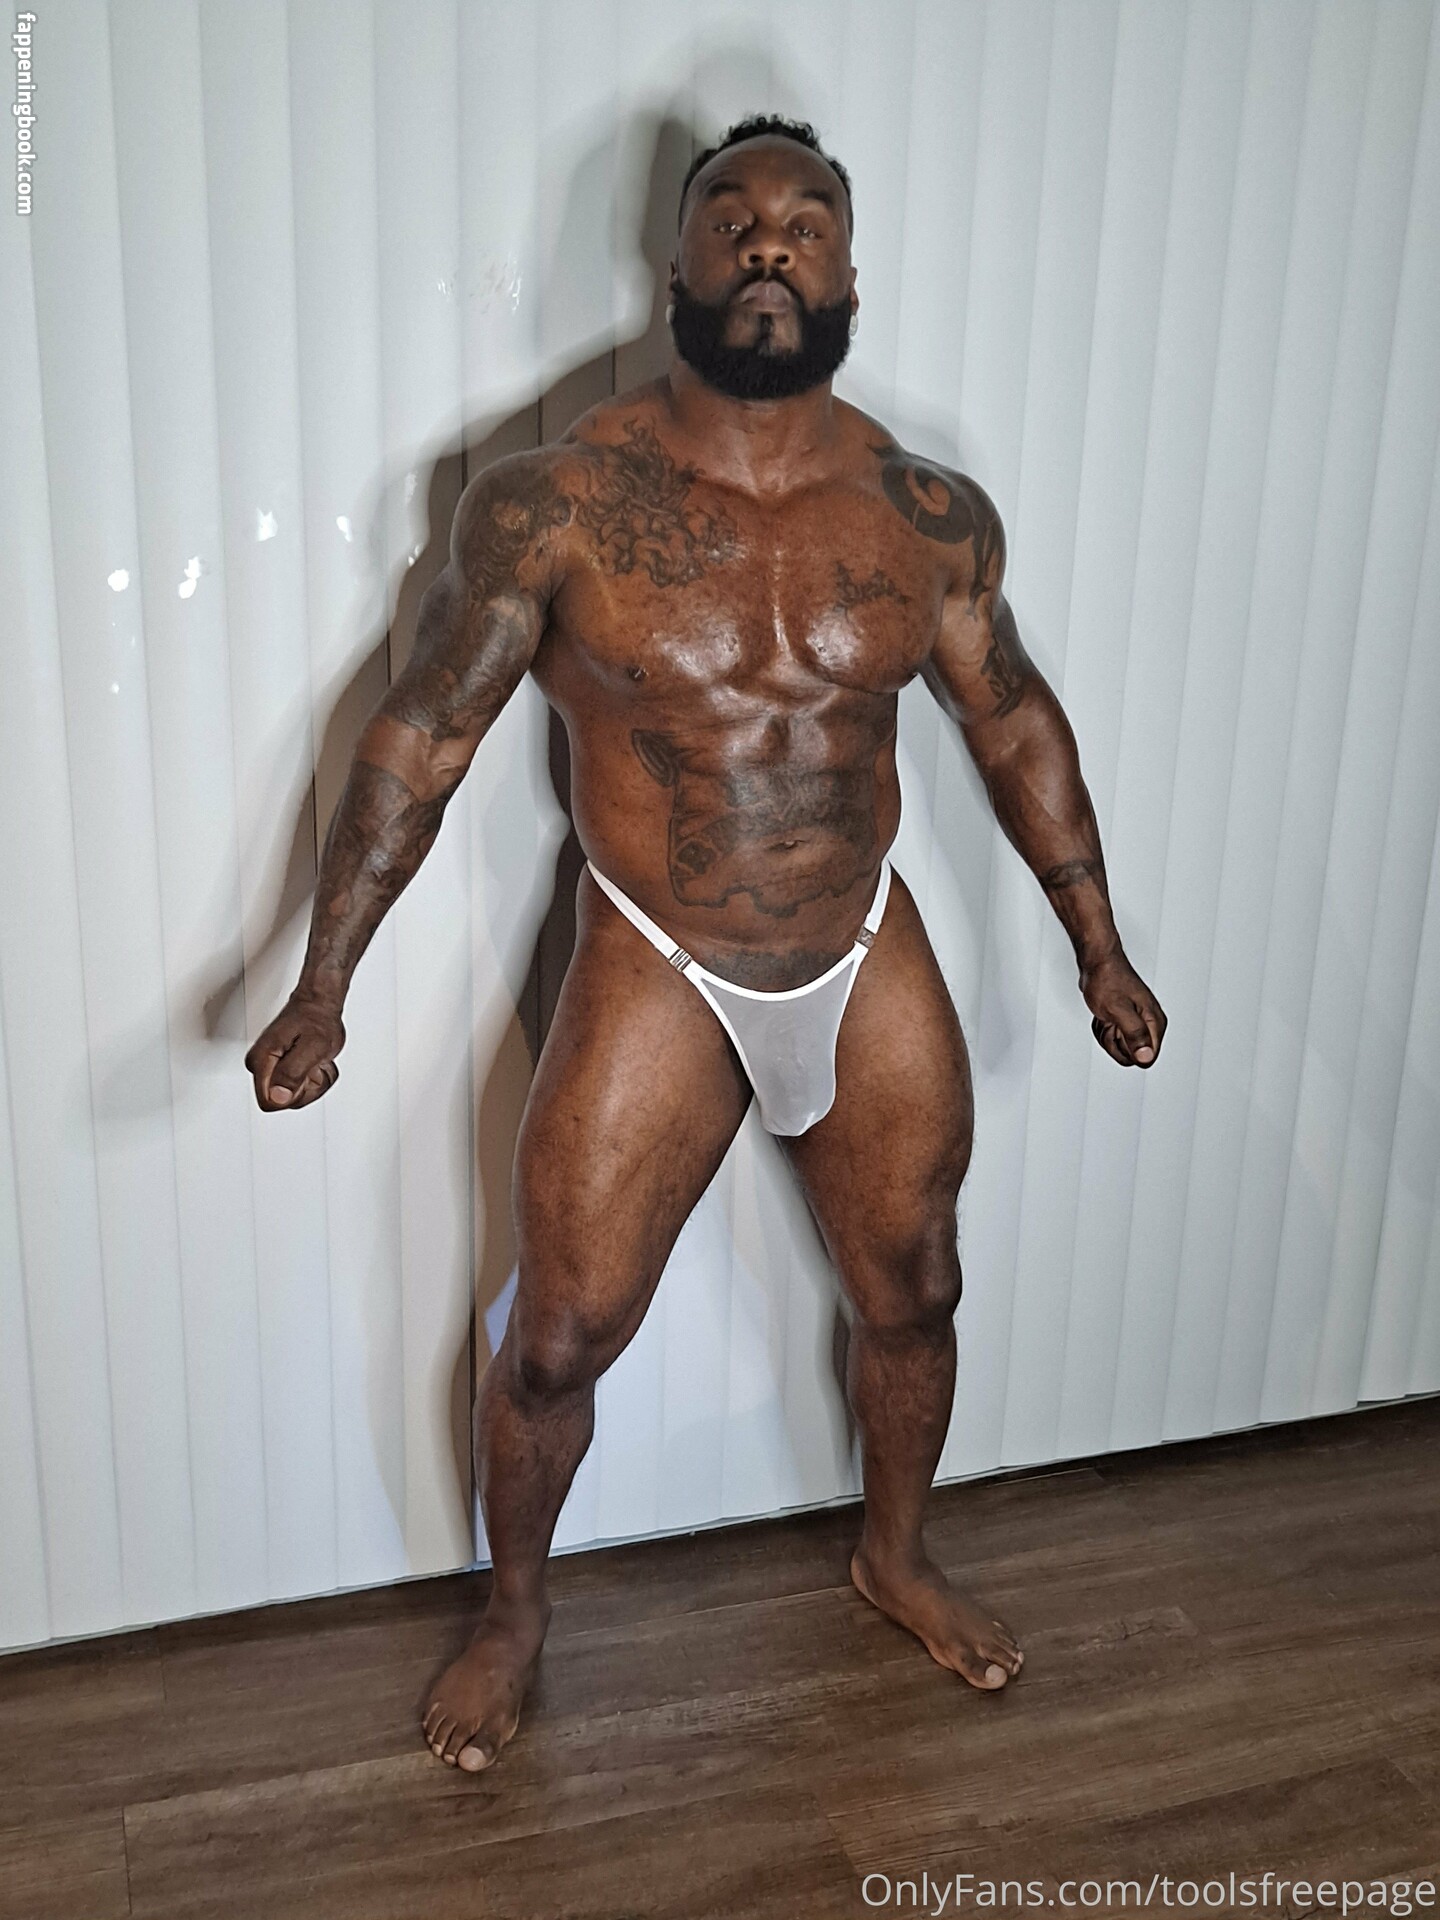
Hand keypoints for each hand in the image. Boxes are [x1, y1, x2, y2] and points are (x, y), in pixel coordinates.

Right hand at [244, 994, 345, 1109]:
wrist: (318, 1005)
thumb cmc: (316, 1020)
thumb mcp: (313, 1046)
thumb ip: (293, 1073)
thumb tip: (278, 1096)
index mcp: (261, 1061)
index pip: (270, 1102)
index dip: (295, 1094)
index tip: (305, 1073)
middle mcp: (260, 1067)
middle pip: (284, 1103)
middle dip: (307, 1088)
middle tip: (313, 1065)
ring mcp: (270, 1070)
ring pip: (294, 1098)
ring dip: (314, 1083)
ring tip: (315, 1062)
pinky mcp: (280, 1072)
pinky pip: (300, 1092)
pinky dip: (315, 1080)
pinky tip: (315, 1063)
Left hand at [1079, 950, 1165, 1067]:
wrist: (1098, 962)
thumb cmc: (1108, 979)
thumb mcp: (1118, 1010)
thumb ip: (1134, 1035)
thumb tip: (1146, 1057)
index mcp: (1154, 1023)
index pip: (1146, 1058)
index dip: (1127, 1050)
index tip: (1119, 1032)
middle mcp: (1149, 1025)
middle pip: (1131, 1056)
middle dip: (1114, 1042)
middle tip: (1111, 1021)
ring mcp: (1136, 1023)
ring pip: (1120, 1048)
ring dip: (1106, 1035)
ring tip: (1107, 1016)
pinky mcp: (1125, 1022)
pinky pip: (1112, 1039)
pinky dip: (1103, 1029)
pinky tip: (1104, 1016)